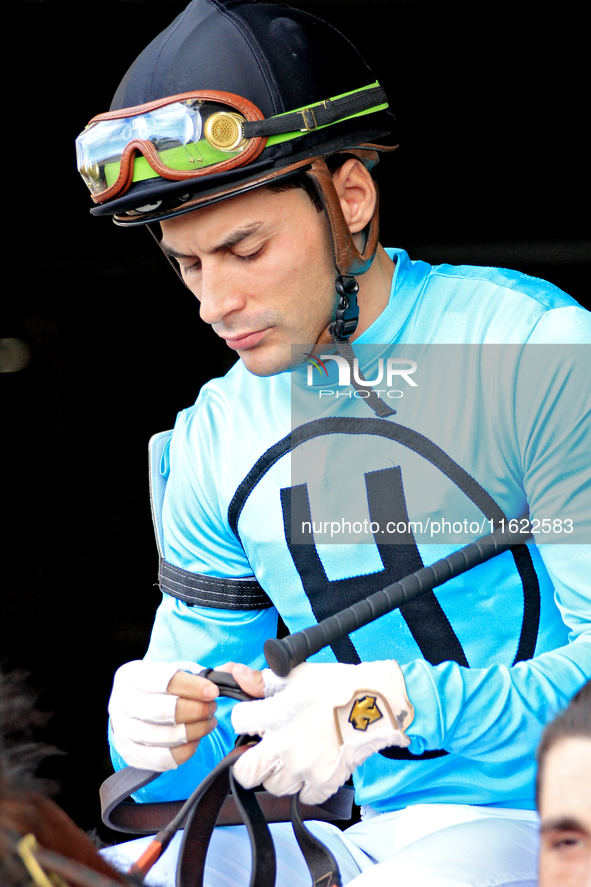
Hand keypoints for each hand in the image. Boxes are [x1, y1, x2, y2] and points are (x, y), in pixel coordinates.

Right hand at [108, 660, 219, 770]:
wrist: (137, 710)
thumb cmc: (161, 689)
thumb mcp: (176, 672)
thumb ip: (205, 672)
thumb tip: (233, 671)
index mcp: (131, 676)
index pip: (164, 681)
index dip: (192, 687)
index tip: (214, 692)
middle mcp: (121, 703)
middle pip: (165, 711)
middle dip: (197, 710)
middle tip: (213, 708)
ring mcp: (124, 731)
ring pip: (167, 736)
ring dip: (196, 730)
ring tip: (209, 721)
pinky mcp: (132, 755)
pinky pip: (165, 758)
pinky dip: (187, 749)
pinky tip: (196, 738)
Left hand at [231, 661, 413, 804]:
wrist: (375, 702)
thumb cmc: (337, 684)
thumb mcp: (297, 674)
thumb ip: (263, 680)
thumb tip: (236, 674)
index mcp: (273, 716)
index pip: (238, 722)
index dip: (245, 717)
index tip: (254, 717)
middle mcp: (282, 747)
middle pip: (245, 772)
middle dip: (249, 761)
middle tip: (262, 750)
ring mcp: (302, 769)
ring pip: (273, 786)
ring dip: (277, 773)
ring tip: (290, 757)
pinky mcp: (323, 782)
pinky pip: (304, 797)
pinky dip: (305, 786)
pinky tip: (311, 768)